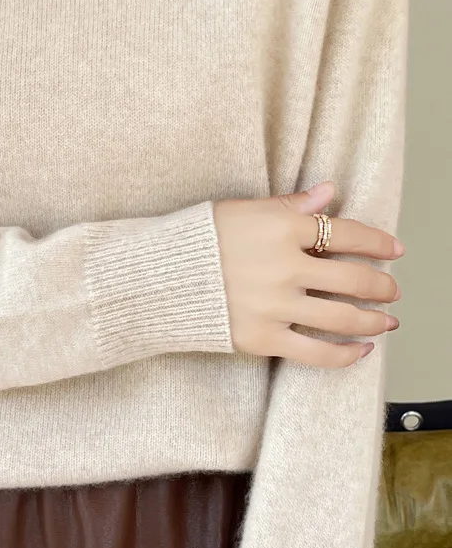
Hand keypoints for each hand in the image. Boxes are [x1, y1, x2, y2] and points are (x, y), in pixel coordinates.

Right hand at [212, 180, 402, 367]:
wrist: (153, 280)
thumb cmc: (195, 240)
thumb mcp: (240, 210)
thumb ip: (288, 205)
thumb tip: (328, 192)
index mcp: (281, 228)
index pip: (346, 234)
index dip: (378, 243)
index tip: (394, 250)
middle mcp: (285, 267)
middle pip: (354, 279)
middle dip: (382, 286)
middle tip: (392, 289)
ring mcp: (276, 306)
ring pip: (344, 318)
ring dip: (374, 321)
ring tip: (386, 321)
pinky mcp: (263, 338)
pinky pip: (318, 353)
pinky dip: (347, 355)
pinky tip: (362, 350)